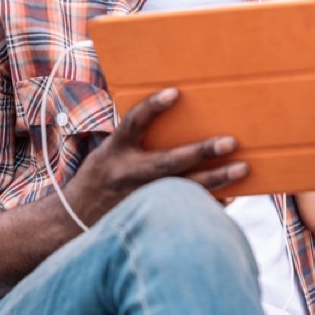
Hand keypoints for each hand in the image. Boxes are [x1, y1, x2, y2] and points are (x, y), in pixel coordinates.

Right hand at [64, 88, 248, 223]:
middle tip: (231, 141)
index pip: (133, 123)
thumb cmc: (101, 177)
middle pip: (169, 162)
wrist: (72, 222)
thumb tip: (177, 114)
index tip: (175, 93)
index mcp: (116, 151)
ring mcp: (140, 198)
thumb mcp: (109, 153)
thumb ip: (136, 139)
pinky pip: (185, 210)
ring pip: (183, 189)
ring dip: (216, 180)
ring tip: (242, 168)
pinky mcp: (149, 217)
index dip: (152, 107)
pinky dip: (209, 203)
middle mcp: (128, 174)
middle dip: (201, 151)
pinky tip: (231, 195)